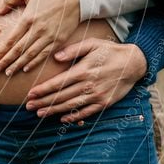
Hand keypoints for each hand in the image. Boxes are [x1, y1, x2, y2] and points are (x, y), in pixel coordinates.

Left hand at [0, 0, 80, 75]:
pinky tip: (26, 68)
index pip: (11, 39)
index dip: (1, 51)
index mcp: (28, 18)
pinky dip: (34, 62)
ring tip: (8, 72)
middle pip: (19, 50)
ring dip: (18, 65)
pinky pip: (44, 54)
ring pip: (30, 54)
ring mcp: (49, 37)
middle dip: (6, 61)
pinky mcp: (58, 41)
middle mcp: (37, 30)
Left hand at [24, 38, 147, 122]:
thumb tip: (56, 57)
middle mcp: (88, 85)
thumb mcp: (92, 44)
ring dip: (53, 111)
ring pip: (71, 106)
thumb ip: (73, 50)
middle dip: (43, 102)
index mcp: (82, 71)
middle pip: (61, 97)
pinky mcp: (104, 103)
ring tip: (39, 113)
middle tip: (29, 106)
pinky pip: (86, 112)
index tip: (30, 94)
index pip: (57, 83)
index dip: (42, 90)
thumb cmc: (109, 51)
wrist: (134, 63)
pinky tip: (62, 119)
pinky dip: (73, 117)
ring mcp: (96, 96)